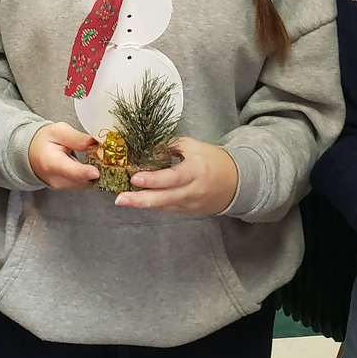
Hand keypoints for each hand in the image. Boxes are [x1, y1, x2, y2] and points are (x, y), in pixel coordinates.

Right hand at [28, 122, 99, 188]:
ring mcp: (63, 186)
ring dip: (93, 172)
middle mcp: (57, 179)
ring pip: (86, 183)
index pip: (68, 170)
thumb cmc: (44, 141)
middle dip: (96, 169)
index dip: (83, 172)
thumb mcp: (58, 131)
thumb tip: (93, 142)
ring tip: (92, 156)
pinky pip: (84, 184)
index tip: (96, 172)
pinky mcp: (68, 188)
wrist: (32, 154)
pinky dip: (89, 175)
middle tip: (103, 154)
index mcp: (52, 163)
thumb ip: (75, 137)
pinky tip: (87, 164)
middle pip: (83, 180)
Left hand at [113, 137, 237, 214]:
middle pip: (164, 199)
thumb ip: (170, 146)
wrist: (236, 183)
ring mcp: (189, 204)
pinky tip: (137, 201)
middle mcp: (192, 190)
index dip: (153, 180)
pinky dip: (152, 204)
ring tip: (123, 200)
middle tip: (119, 199)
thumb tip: (148, 147)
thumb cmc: (213, 160)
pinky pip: (167, 208)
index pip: (172, 177)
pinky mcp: (187, 212)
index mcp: (195, 170)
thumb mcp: (194, 146)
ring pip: (163, 206)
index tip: (134, 178)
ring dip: (142, 204)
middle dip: (140, 200)